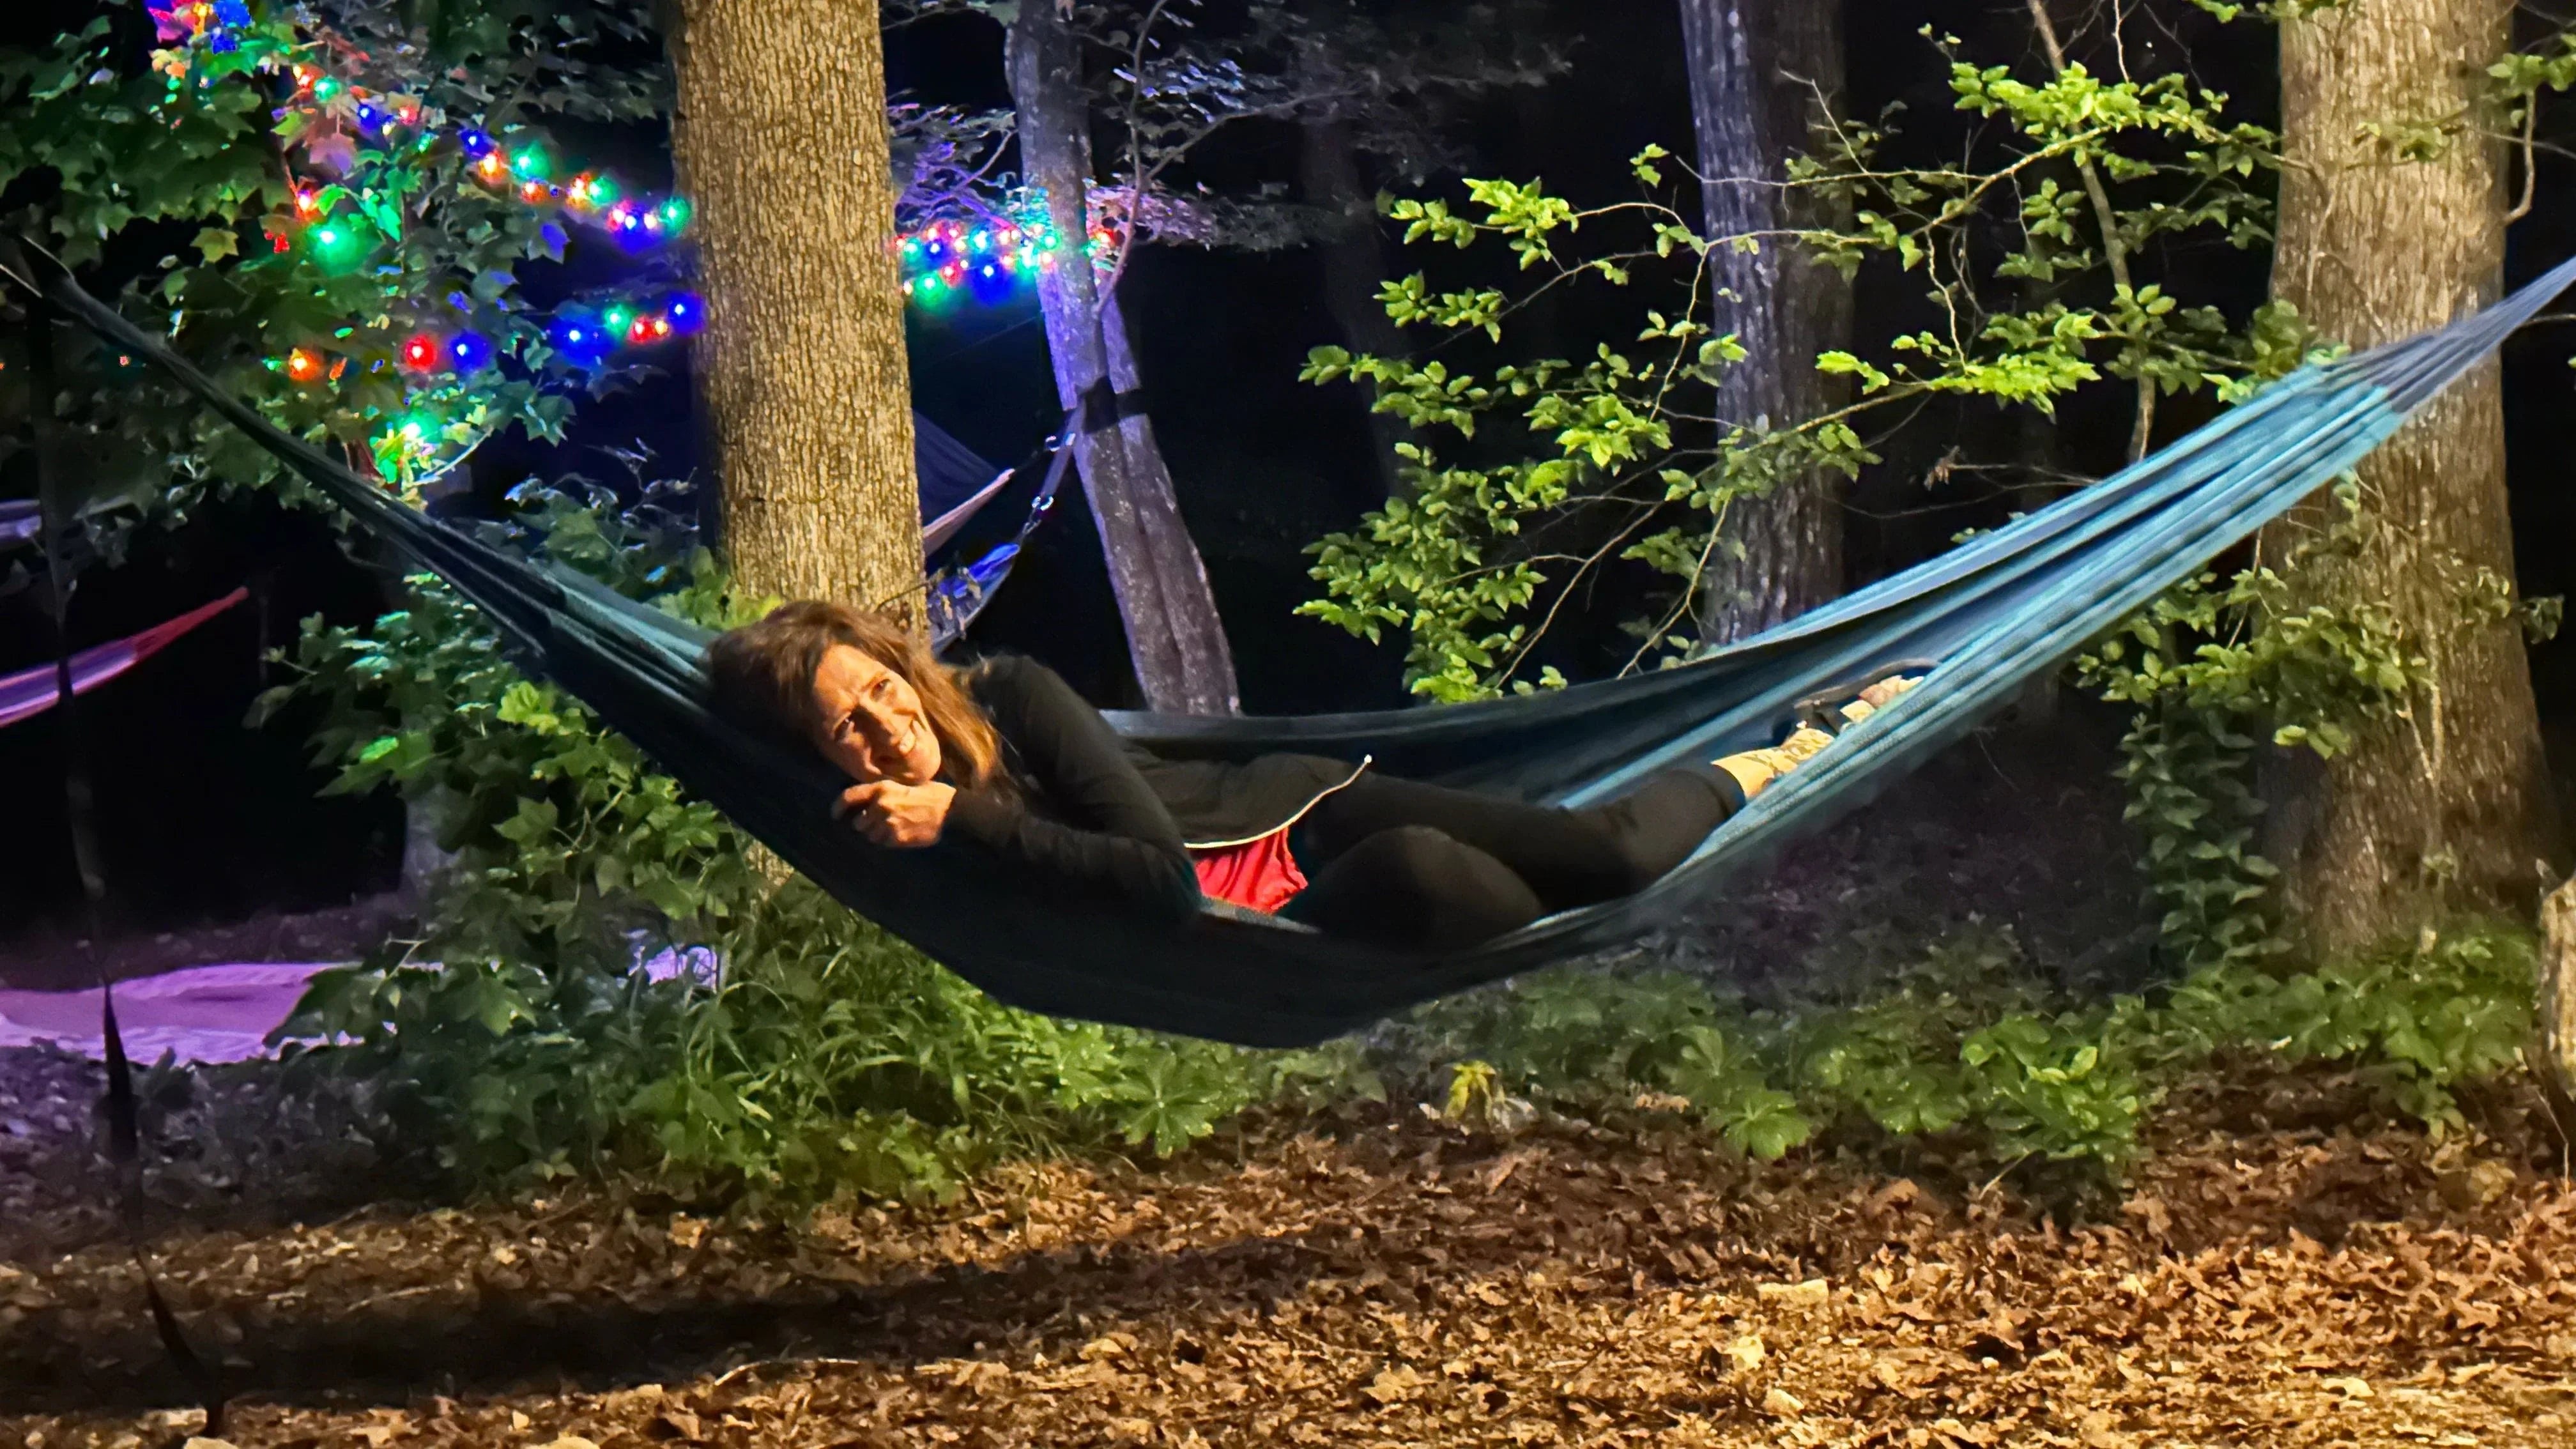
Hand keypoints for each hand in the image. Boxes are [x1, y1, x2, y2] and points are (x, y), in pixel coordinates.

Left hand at [835, 779, 954, 847]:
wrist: (950, 810)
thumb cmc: (931, 794)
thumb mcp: (903, 785)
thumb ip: (882, 793)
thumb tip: (865, 805)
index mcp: (881, 788)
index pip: (848, 797)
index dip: (837, 807)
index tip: (835, 815)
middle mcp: (880, 805)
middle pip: (858, 822)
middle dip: (866, 824)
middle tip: (880, 822)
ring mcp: (887, 823)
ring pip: (870, 835)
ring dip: (877, 834)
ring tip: (894, 828)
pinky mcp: (897, 838)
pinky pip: (884, 843)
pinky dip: (889, 841)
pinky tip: (902, 834)